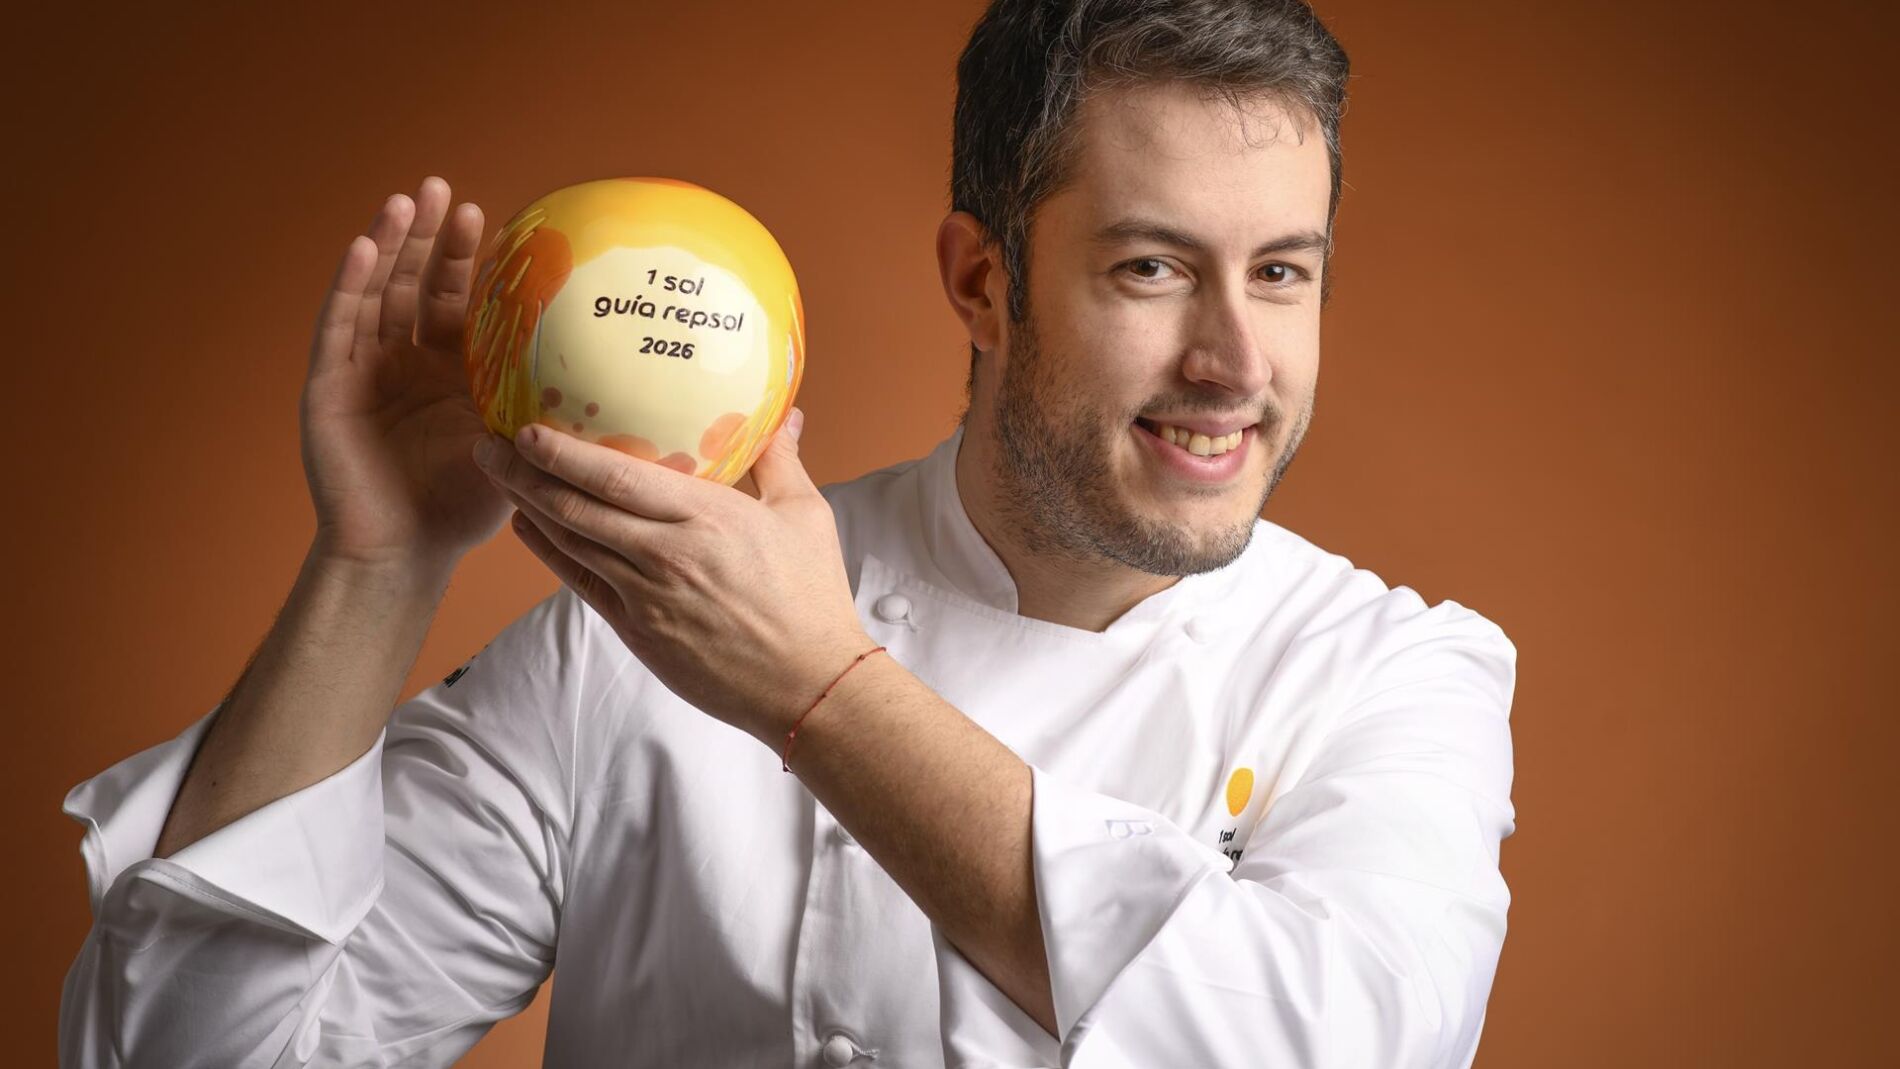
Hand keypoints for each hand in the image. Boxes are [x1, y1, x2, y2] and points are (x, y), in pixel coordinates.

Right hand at [300, 177, 506, 574]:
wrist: (406, 552)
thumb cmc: (465, 506)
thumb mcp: (514, 442)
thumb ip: (544, 403)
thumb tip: (621, 377)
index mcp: (448, 370)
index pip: (455, 300)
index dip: (465, 257)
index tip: (487, 215)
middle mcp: (403, 361)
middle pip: (412, 283)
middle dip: (425, 234)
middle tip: (441, 186)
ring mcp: (363, 370)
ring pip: (373, 292)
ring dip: (386, 244)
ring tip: (404, 201)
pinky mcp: (328, 386)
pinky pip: (338, 327)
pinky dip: (349, 286)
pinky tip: (363, 249)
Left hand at [472, 408, 873, 745]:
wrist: (807, 683)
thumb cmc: (812, 598)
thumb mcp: (805, 516)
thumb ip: (780, 460)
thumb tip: (783, 413)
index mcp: (705, 518)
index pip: (615, 477)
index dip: (562, 453)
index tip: (527, 429)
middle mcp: (665, 555)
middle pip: (575, 507)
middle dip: (522, 474)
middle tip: (488, 444)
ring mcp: (645, 597)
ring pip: (570, 544)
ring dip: (527, 508)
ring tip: (499, 477)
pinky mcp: (638, 631)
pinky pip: (581, 583)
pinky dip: (548, 553)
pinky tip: (529, 529)